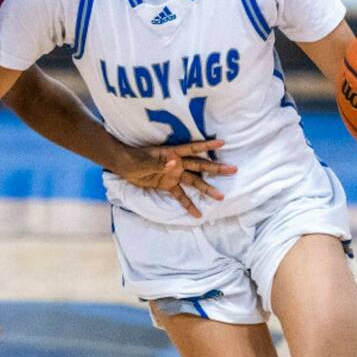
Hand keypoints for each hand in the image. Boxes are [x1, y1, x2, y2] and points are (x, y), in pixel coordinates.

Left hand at [115, 139, 236, 218]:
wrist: (122, 165)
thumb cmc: (133, 159)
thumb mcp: (145, 161)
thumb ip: (160, 163)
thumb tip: (176, 162)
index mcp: (173, 154)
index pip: (193, 148)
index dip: (207, 145)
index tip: (222, 142)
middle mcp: (177, 163)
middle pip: (200, 166)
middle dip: (216, 168)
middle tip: (233, 170)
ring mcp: (174, 175)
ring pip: (194, 182)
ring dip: (207, 189)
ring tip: (221, 197)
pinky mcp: (168, 185)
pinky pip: (180, 196)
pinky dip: (188, 205)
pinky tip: (197, 214)